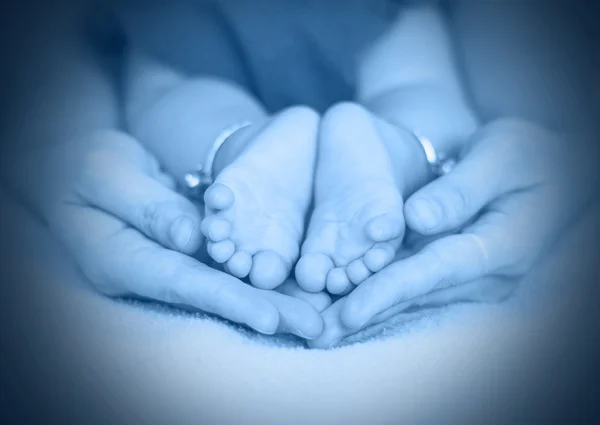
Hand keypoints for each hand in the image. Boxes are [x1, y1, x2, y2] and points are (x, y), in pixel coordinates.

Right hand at [23, 129, 323, 337]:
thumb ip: (146, 205)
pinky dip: (258, 274)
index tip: (270, 318)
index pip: (181, 282)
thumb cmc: (83, 168)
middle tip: (314, 327)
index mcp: (121, 260)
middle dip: (264, 310)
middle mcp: (153, 270)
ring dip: (271, 298)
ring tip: (316, 316)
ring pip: (226, 282)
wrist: (84, 169)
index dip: (227, 300)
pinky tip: (295, 283)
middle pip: (212, 293)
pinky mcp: (189, 249)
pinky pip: (227, 263)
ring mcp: (172, 261)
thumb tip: (191, 238)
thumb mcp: (103, 173)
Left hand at [312, 118, 597, 345]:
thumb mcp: (500, 156)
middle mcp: (489, 272)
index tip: (350, 311)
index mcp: (504, 244)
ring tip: (322, 325)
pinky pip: (414, 284)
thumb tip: (417, 221)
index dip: (392, 291)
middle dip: (368, 310)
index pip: (439, 270)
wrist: (542, 168)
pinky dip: (378, 292)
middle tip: (319, 331)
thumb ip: (460, 190)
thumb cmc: (525, 156)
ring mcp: (473, 277)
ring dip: (367, 308)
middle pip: (419, 293)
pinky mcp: (456, 272)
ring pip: (413, 295)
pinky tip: (342, 303)